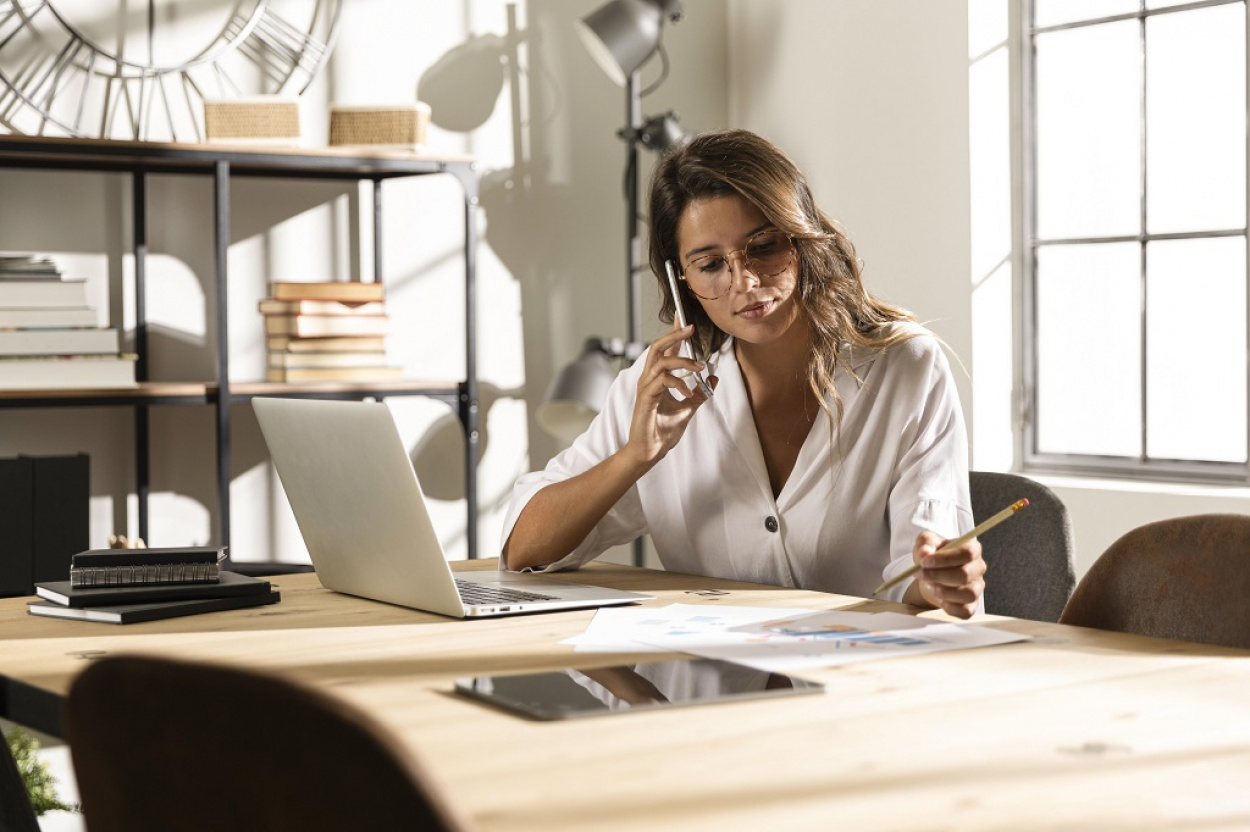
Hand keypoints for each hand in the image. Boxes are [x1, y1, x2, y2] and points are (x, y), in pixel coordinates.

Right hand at [622, 324, 714, 471]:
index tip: (683, 317)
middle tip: (691, 327)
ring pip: (660, 361)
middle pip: (658, 347)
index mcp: (657, 379)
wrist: (650, 451)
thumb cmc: (663, 431)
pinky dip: (678, 383)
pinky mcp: (646, 399)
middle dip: (674, 335)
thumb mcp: (689, 408)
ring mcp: (646, 388)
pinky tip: (688, 392)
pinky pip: (661, 381)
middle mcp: (649, 379)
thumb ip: (700, 393)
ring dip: (683, 361)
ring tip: (699, 367)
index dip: (674, 332)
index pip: (665, 349)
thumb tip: (714, 377)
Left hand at [909, 530, 985, 618]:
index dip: (945, 558)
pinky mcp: (972, 604)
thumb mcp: (926, 543)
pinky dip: (949, 607)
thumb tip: (925, 553)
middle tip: (920, 575)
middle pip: (965, 575)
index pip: (967, 553)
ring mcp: (977, 587)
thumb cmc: (932, 556)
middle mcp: (978, 568)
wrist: (931, 575)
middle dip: (938, 576)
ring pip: (968, 594)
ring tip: (929, 586)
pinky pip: (965, 611)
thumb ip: (925, 543)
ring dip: (944, 592)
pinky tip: (938, 598)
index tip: (924, 562)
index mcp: (972, 549)